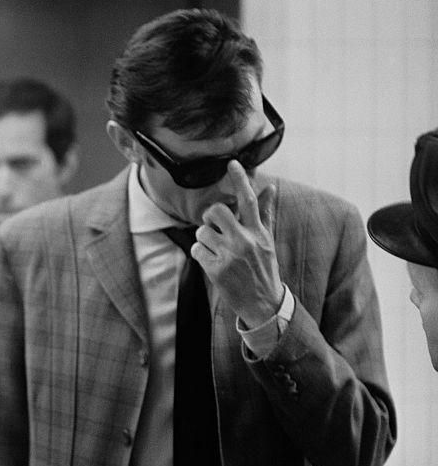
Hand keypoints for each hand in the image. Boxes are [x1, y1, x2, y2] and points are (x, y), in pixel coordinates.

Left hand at [192, 161, 282, 327]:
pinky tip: (211, 262)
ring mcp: (230, 256)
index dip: (240, 180)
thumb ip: (265, 214)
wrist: (263, 303)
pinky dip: (200, 254)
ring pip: (202, 232)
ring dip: (204, 240)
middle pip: (216, 211)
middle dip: (209, 217)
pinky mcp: (217, 270)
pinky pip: (197, 250)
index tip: (232, 163)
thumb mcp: (267, 240)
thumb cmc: (263, 268)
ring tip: (217, 250)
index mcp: (258, 232)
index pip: (249, 200)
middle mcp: (245, 241)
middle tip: (213, 226)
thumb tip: (270, 187)